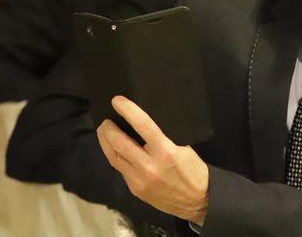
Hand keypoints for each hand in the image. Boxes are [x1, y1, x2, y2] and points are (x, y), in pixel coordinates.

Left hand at [96, 96, 208, 224]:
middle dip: (108, 129)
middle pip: (120, 143)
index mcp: (166, 151)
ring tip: (103, 131)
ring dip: (105, 142)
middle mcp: (150, 166)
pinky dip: (115, 156)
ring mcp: (140, 180)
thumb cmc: (193, 170)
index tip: (116, 100)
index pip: (142, 125)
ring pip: (114, 157)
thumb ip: (164, 137)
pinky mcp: (135, 189)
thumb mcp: (184, 148)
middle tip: (105, 119)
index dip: (127, 110)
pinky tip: (114, 149)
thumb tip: (144, 123)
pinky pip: (120, 169)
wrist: (197, 201)